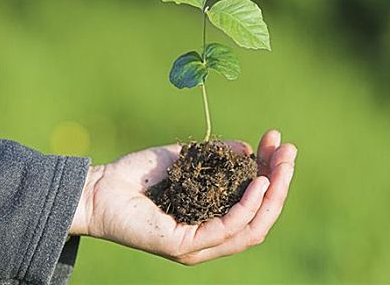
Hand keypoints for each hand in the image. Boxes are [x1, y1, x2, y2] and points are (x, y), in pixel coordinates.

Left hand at [70, 129, 296, 264]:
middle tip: (289, 151)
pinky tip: (258, 181)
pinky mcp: (184, 246)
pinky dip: (247, 206)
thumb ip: (220, 157)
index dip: (272, 174)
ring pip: (252, 228)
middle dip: (280, 183)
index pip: (254, 203)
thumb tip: (250, 149)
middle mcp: (210, 236)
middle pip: (261, 218)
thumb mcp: (191, 160)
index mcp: (214, 218)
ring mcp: (198, 245)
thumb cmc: (142, 175)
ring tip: (280, 165)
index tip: (278, 143)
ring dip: (272, 194)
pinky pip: (226, 230)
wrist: (99, 187)